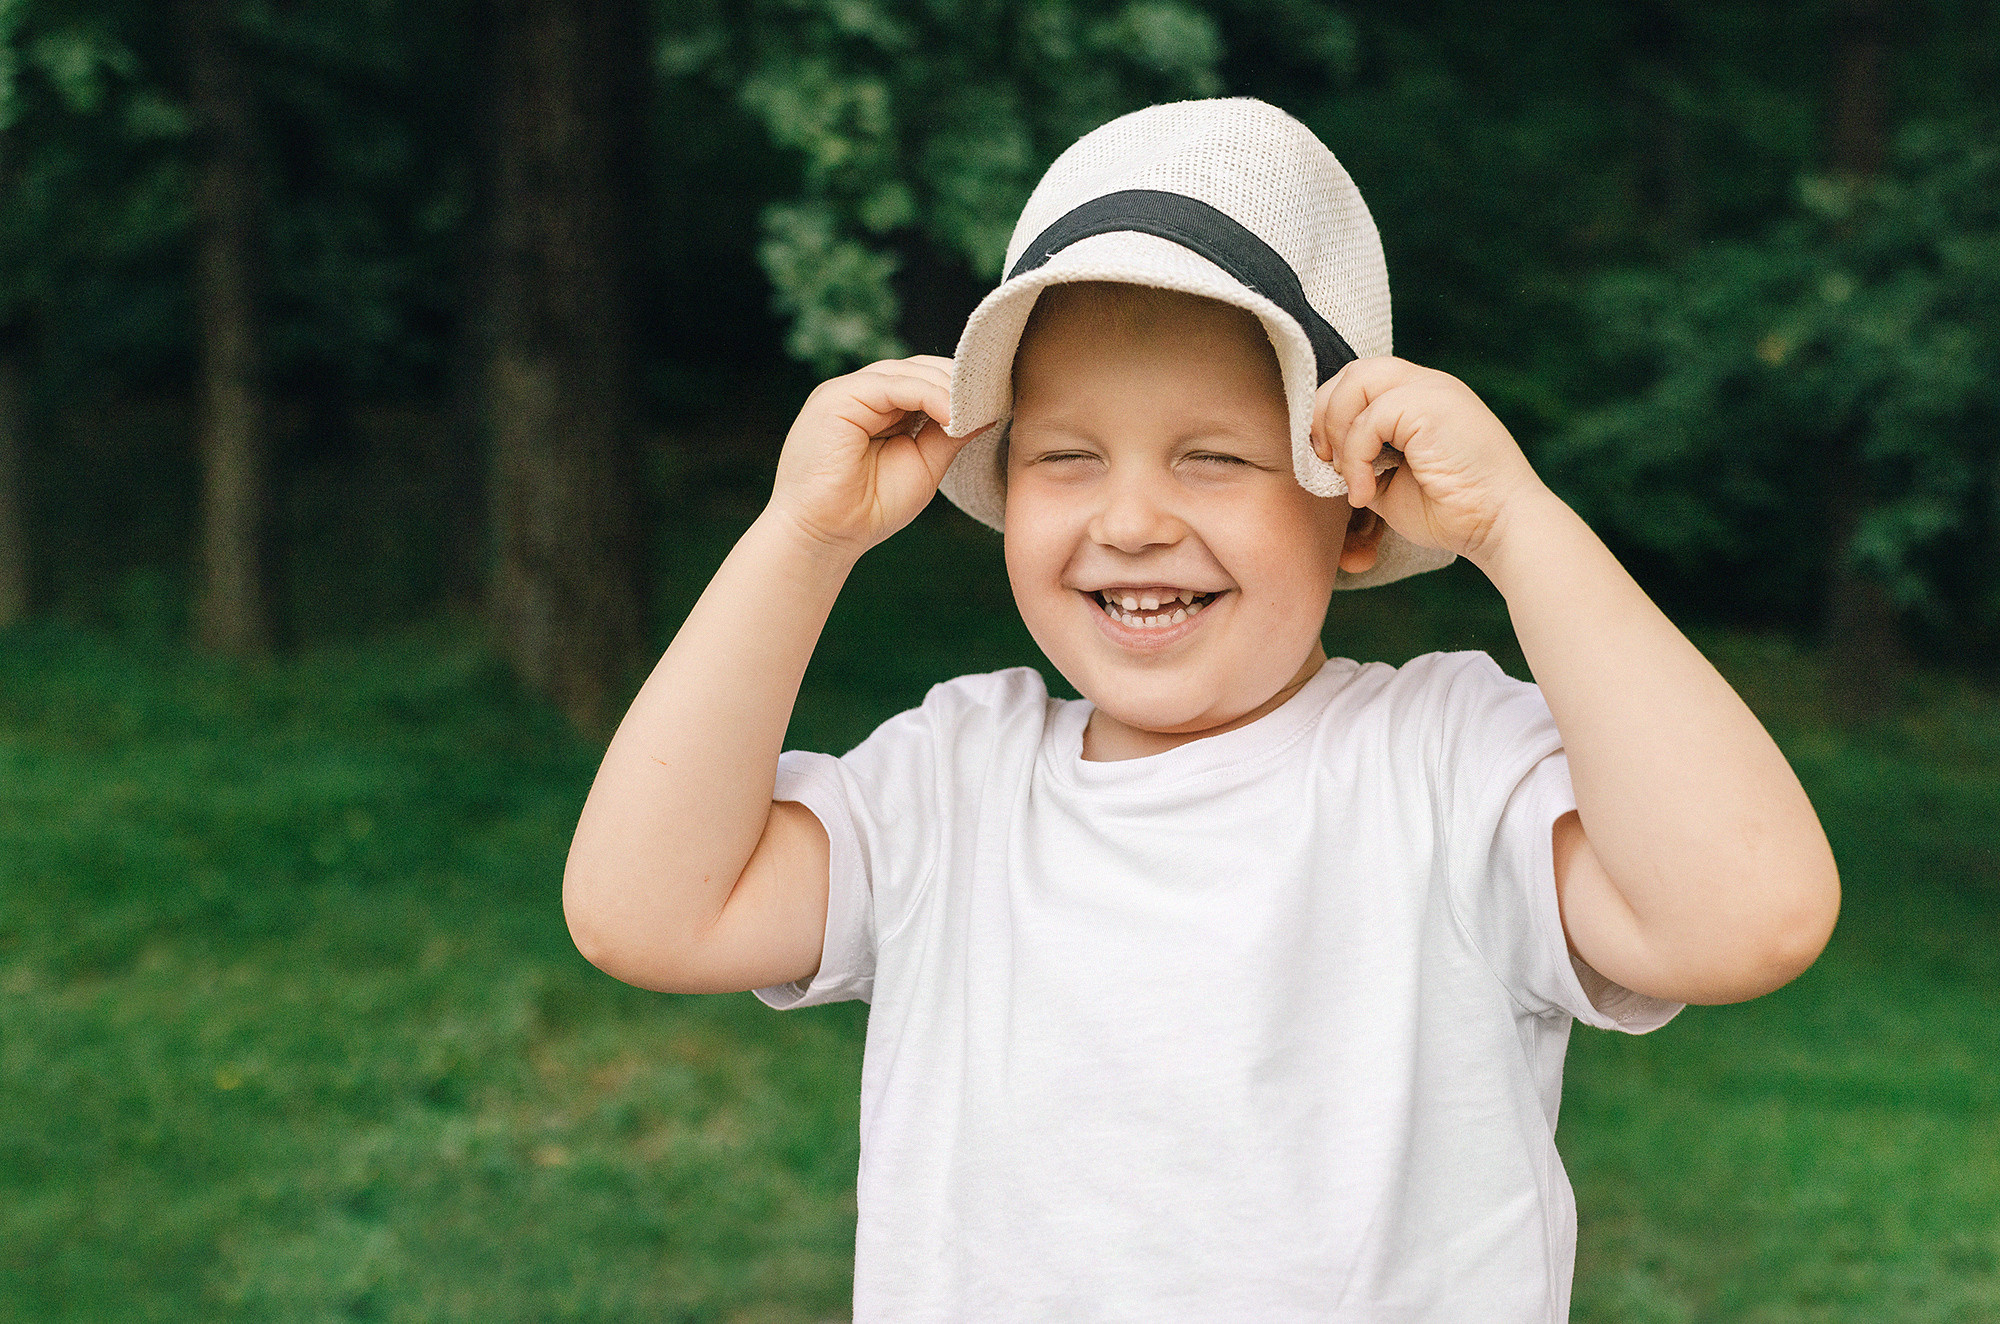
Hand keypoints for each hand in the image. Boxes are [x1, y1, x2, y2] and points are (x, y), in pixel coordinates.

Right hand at [768, 355, 987, 556]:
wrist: (824, 536)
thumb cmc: (869, 509)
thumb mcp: (923, 465)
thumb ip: (949, 434)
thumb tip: (987, 410)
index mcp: (881, 408)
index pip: (928, 381)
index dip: (962, 389)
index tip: (997, 402)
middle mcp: (863, 394)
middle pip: (921, 369)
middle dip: (960, 384)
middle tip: (995, 400)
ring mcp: (848, 392)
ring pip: (910, 371)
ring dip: (948, 389)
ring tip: (976, 409)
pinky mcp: (838, 397)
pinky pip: (893, 384)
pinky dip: (928, 395)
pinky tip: (952, 414)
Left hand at [1311, 357, 1546, 566]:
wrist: (1501, 526)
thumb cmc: (1452, 512)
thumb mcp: (1390, 483)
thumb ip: (1361, 461)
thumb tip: (1323, 459)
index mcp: (1420, 398)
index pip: (1360, 381)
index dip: (1329, 414)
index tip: (1324, 460)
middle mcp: (1426, 384)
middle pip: (1352, 372)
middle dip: (1323, 416)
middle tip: (1325, 463)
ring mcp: (1430, 389)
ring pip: (1356, 381)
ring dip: (1337, 433)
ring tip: (1348, 479)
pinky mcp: (1430, 404)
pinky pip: (1370, 418)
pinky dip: (1355, 458)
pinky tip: (1365, 493)